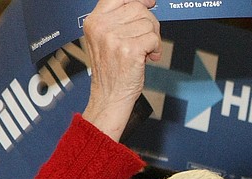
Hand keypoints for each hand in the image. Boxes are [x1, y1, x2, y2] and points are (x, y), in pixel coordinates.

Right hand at [81, 0, 160, 140]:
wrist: (109, 96)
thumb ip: (119, 22)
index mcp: (94, 21)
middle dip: (150, 24)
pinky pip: (153, 39)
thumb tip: (143, 5)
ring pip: (148, 24)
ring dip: (153, 39)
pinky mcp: (129, 50)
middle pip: (138, 9)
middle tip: (149, 40)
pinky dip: (156, 49)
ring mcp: (114, 38)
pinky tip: (150, 58)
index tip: (149, 3)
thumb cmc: (110, 71)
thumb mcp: (105, 40)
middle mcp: (102, 27)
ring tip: (146, 52)